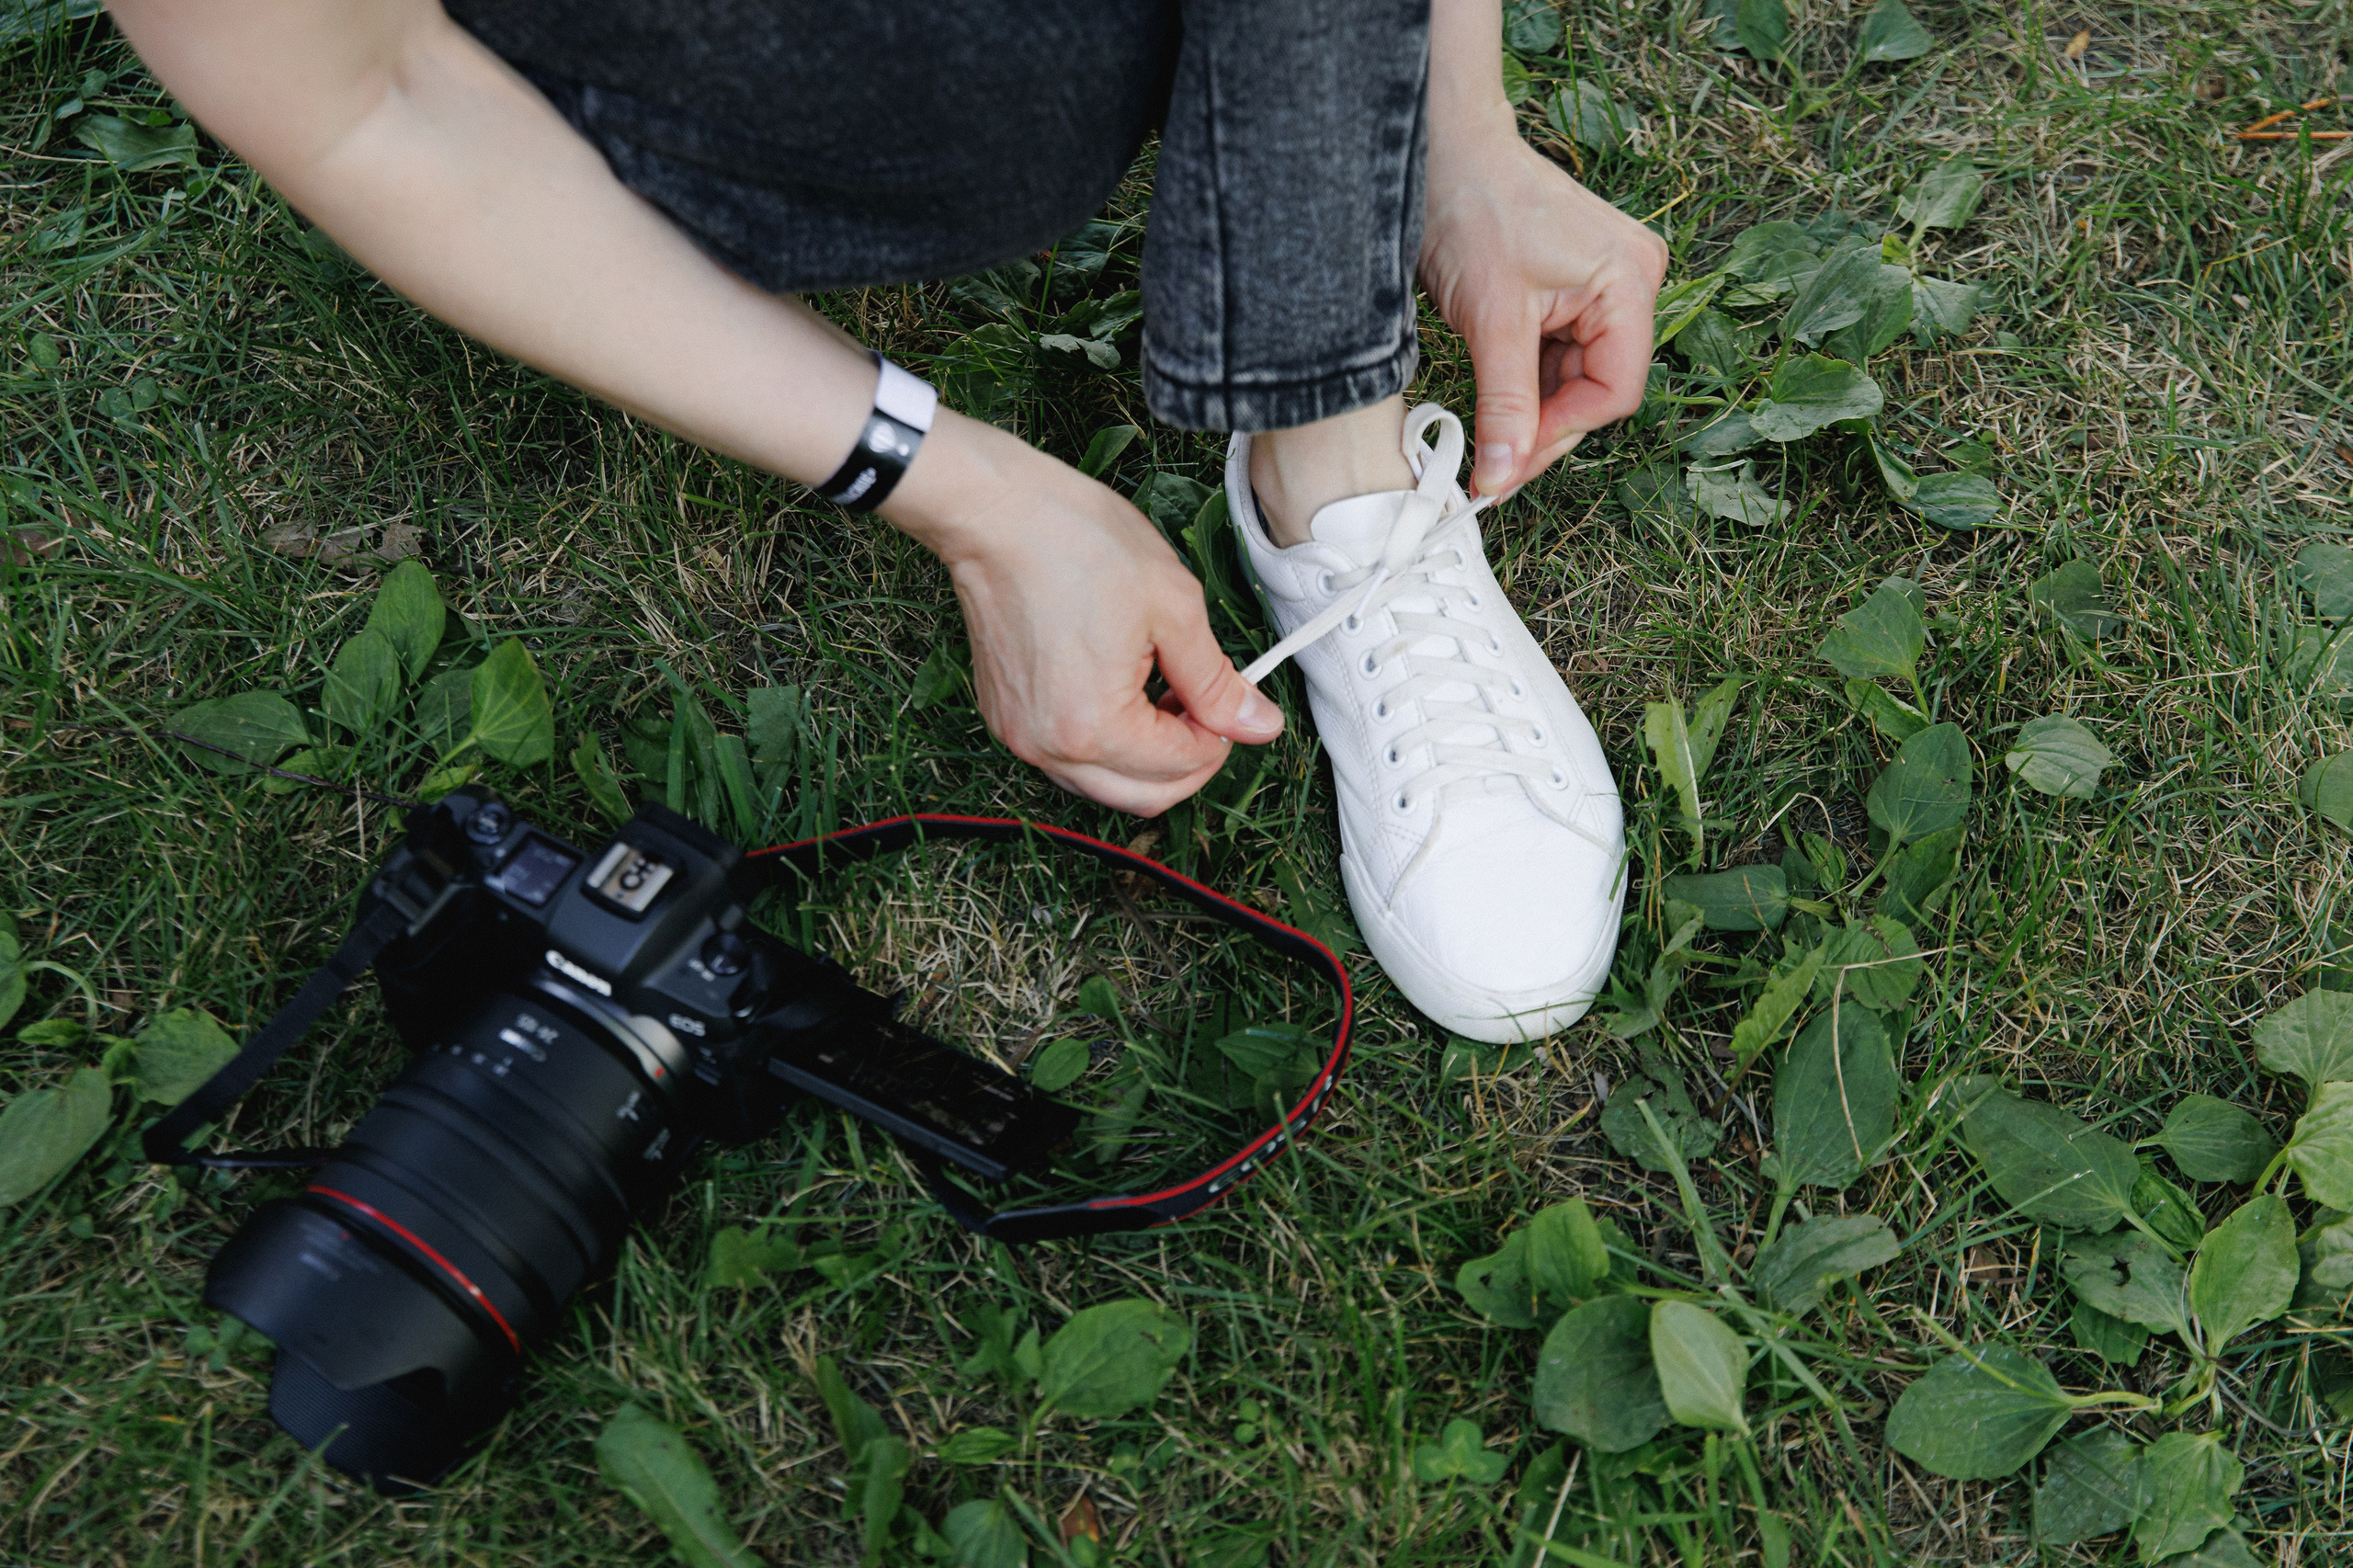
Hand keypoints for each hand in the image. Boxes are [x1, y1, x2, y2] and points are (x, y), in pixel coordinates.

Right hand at [886, 418, 1282, 814]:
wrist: (998, 513)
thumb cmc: (1076, 545)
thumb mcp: (1175, 609)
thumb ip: (1217, 682)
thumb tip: (1258, 725)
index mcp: (1094, 727)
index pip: (1181, 766)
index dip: (1221, 736)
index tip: (1231, 699)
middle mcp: (1048, 748)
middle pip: (1143, 798)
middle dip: (1189, 763)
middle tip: (1207, 710)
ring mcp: (1019, 736)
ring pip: (1105, 786)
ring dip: (1148, 759)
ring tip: (1164, 693)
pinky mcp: (1004, 718)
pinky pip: (1068, 760)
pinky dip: (1106, 744)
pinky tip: (1123, 692)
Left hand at [1420, 127, 1667, 497]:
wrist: (1445, 151)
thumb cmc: (1473, 210)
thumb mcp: (1491, 323)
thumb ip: (1504, 406)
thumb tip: (1501, 478)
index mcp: (1630, 282)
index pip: (1615, 391)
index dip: (1560, 434)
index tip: (1508, 465)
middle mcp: (1634, 281)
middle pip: (1598, 386)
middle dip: (1544, 426)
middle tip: (1493, 465)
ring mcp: (1609, 282)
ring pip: (1577, 375)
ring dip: (1533, 404)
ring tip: (1487, 427)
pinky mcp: (1579, 285)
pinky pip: (1562, 351)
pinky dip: (1528, 378)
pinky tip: (1496, 389)